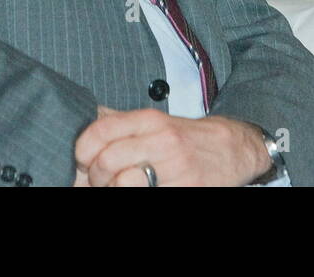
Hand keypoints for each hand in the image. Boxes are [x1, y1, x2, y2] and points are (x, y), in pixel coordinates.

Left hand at [74, 109, 270, 186]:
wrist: (230, 149)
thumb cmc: (186, 138)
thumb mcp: (154, 122)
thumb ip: (119, 123)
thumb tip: (83, 128)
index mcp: (150, 120)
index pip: (100, 132)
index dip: (82, 150)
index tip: (84, 159)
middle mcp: (162, 141)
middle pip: (107, 162)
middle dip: (96, 177)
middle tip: (100, 180)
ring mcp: (176, 168)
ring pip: (124, 184)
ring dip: (114, 189)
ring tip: (120, 187)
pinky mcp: (186, 189)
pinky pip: (146, 195)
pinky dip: (136, 194)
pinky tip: (142, 190)